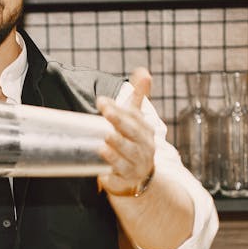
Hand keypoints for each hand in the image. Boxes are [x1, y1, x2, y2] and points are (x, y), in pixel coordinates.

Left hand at [97, 67, 155, 197]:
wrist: (140, 175)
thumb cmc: (134, 140)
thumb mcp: (135, 119)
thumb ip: (138, 96)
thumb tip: (143, 71)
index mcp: (145, 129)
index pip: (134, 116)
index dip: (119, 108)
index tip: (102, 101)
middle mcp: (144, 146)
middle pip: (132, 133)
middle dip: (119, 121)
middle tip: (105, 111)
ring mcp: (137, 163)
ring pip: (128, 153)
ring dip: (117, 146)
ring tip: (105, 138)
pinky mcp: (127, 178)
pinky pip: (121, 172)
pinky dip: (113, 166)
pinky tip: (103, 160)